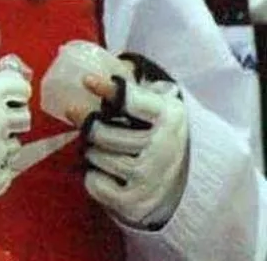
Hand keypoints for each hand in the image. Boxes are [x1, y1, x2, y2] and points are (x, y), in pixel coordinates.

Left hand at [67, 69, 188, 227]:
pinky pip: (98, 184)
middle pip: (106, 133)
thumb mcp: (160, 106)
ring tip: (98, 147)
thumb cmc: (162, 134)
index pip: (132, 101)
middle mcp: (163, 147)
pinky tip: (101, 172)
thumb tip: (114, 64)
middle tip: (75, 114)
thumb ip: (137, 87)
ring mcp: (151, 177)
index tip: (87, 81)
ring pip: (100, 157)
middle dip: (87, 123)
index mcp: (169, 116)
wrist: (191, 182)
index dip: (108, 89)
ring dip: (92, 150)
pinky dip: (92, 177)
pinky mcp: (138, 201)